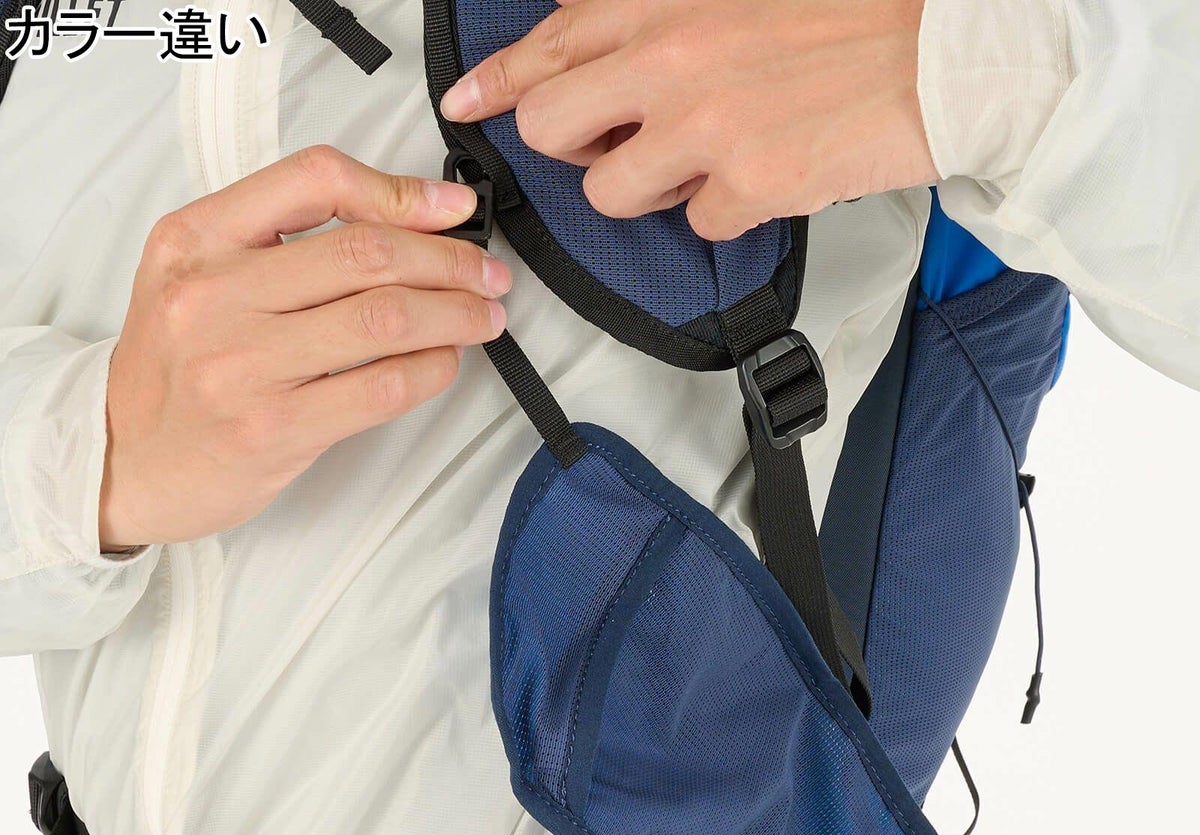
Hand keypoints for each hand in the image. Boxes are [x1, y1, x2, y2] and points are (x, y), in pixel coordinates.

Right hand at [100, 146, 511, 551]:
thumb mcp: (198, 274)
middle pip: (367, 253)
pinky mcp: (273, 429)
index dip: (402, 191)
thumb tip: (406, 219)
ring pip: (384, 318)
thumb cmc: (177, 369)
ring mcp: (241, 364)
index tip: (453, 210)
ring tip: (483, 317)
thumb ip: (281, 239)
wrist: (126, 461)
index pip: (314, 180)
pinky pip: (381, 387)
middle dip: (450, 261)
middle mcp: (214, 293)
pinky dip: (432, 369)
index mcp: (195, 238)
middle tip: (488, 275)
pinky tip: (446, 362)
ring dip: (456, 314)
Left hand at [440, 0, 935, 240]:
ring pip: (610, 194)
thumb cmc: (852, 14)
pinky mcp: (747, 186)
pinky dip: (724, 210)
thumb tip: (604, 49)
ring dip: (647, 189)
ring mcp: (705, 125)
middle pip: (550, 127)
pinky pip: (697, 224)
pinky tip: (765, 171)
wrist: (944, 53)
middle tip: (612, 144)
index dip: (497, 81)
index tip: (465, 105)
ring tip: (706, 158)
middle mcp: (670, 56)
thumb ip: (659, 15)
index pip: (548, 44)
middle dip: (571, 145)